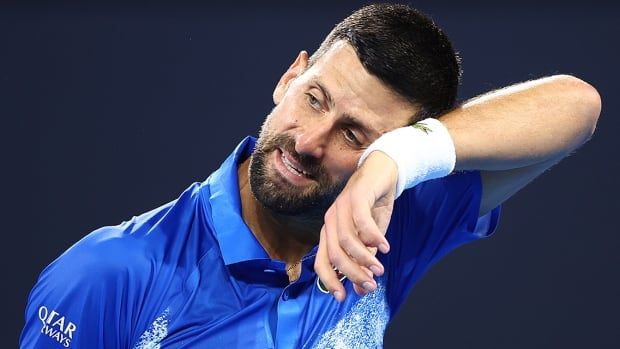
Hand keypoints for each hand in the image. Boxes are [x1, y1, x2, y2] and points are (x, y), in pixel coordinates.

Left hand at [314, 151, 398, 300]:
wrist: (383, 172)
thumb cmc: (374, 207)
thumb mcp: (370, 239)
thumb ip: (364, 261)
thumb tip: (361, 290)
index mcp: (330, 232)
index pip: (322, 261)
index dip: (329, 281)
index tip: (342, 298)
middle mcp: (330, 220)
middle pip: (335, 255)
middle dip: (353, 274)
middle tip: (371, 285)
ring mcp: (341, 206)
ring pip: (346, 240)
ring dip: (363, 258)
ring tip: (380, 268)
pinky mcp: (356, 195)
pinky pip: (360, 221)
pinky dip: (372, 236)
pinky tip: (384, 247)